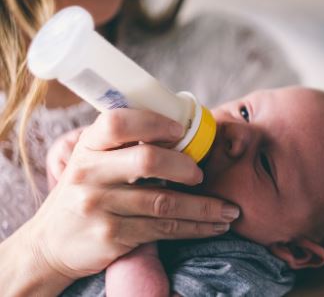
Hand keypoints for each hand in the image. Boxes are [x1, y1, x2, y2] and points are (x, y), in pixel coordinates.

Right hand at [23, 109, 238, 280]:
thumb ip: (124, 145)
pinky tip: (213, 225)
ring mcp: (99, 206)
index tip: (180, 131)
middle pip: (148, 160)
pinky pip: (164, 228)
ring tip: (229, 210)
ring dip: (205, 207)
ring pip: (164, 201)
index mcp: (89, 146)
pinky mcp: (112, 235)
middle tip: (202, 175)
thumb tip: (181, 130)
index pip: (119, 122)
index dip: (155, 123)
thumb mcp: (92, 161)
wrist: (50, 243)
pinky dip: (195, 228)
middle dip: (185, 166)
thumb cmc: (85, 193)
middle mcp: (89, 173)